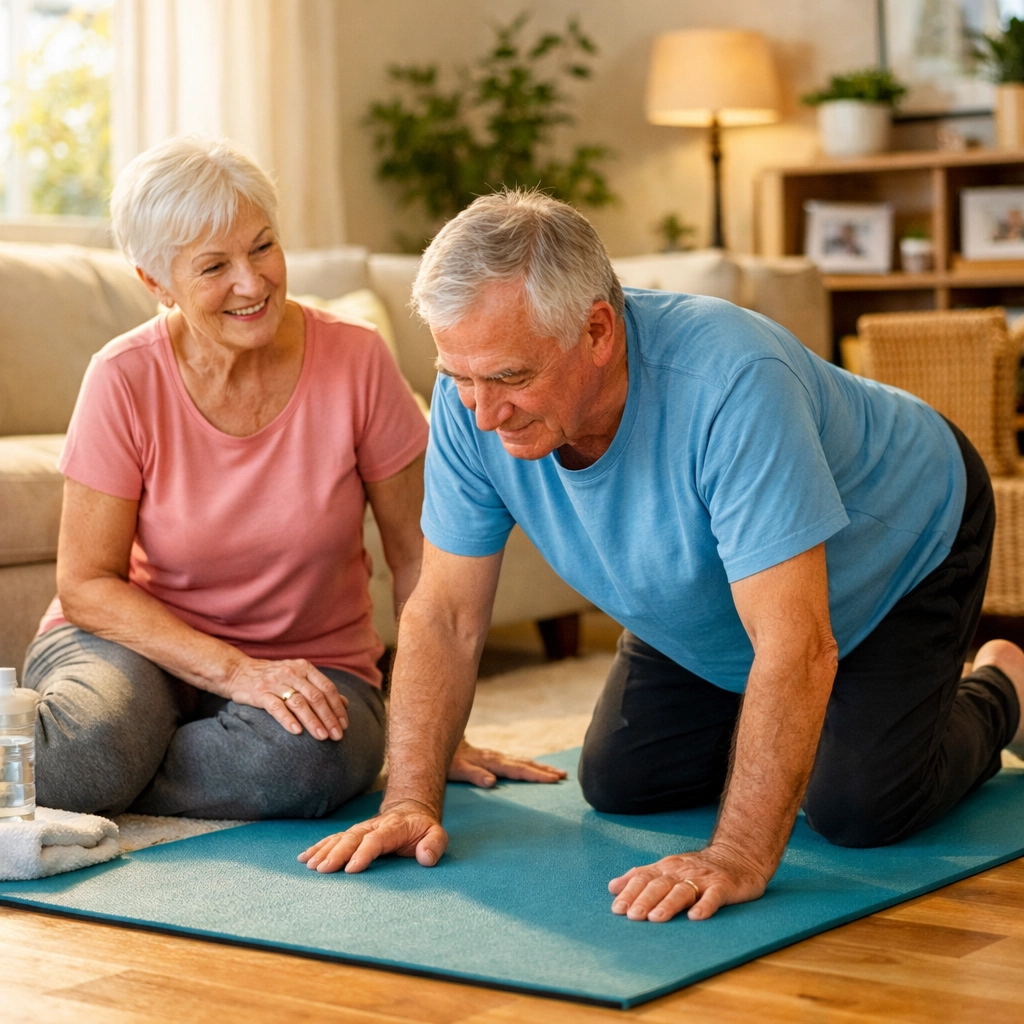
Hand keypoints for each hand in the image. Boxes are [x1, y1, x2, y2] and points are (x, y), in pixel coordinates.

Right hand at [224, 657, 348, 740]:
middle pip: (316, 697)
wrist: (238, 671)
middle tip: (337, 736)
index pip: (327, 688)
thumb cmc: (273, 677)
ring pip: (299, 703)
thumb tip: (345, 703)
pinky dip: (288, 719)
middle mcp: (292, 673)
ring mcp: (276, 682)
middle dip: (329, 718)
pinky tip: (297, 731)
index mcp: (305, 668)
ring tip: (322, 737)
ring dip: (313, 721)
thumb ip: (320, 688)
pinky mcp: (260, 693)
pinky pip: (276, 707)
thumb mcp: (298, 676)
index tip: (344, 724)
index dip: (337, 708)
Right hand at [298, 800, 447, 872]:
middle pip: (352, 838)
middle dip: (337, 853)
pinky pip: (333, 839)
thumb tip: (425, 858)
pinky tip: (305, 858)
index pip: (376, 840)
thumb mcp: (437, 834)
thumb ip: (434, 845)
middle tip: (323, 869)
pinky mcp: (352, 834)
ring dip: (324, 851)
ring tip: (311, 865)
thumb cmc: (422, 829)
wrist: (410, 810)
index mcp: (393, 827)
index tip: (351, 868)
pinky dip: (319, 847)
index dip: (364, 853)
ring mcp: (361, 829)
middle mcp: (373, 826)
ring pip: (340, 838)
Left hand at [448, 739, 566, 786]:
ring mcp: (496, 756)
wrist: (440, 739)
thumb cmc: (448, 759)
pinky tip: (536, 767)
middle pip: (524, 764)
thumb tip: (493, 782)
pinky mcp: (493, 757)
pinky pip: (516, 761)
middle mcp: (496, 757)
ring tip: (558, 772)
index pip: (518, 770)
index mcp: (491, 761)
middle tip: (563, 776)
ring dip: (540, 767)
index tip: (554, 779)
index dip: (536, 775)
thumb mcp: (457, 769)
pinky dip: (529, 764)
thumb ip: (474, 775)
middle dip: (544, 770)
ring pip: (522, 760)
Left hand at [608, 842, 769, 922]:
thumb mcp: (667, 869)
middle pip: (660, 884)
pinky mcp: (723, 886)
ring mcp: (703, 878)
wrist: (737, 857)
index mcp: (666, 868)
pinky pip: (714, 896)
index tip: (617, 909)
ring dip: (668, 904)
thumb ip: (641, 877)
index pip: (644, 878)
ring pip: (683, 890)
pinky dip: (705, 906)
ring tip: (656, 918)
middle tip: (632, 916)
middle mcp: (682, 871)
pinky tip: (696, 917)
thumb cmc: (696, 868)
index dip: (630, 892)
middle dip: (645, 899)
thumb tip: (612, 887)